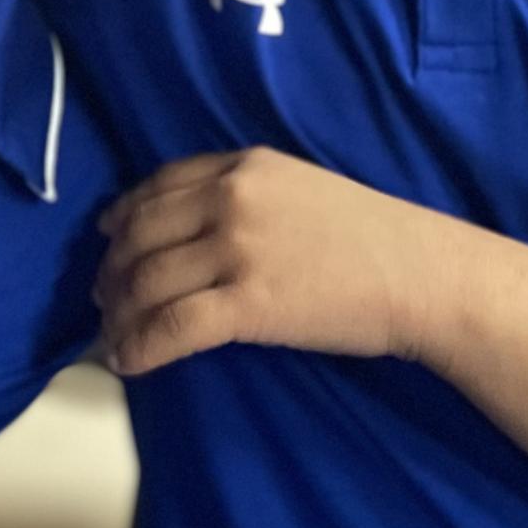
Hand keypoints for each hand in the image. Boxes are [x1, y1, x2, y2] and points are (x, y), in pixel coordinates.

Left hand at [93, 148, 465, 376]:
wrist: (422, 274)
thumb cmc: (375, 237)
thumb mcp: (302, 188)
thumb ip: (246, 194)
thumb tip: (193, 227)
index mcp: (244, 165)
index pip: (159, 186)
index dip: (124, 215)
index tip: (108, 237)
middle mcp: (231, 198)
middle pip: (141, 233)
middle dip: (113, 269)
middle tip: (105, 297)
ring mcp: (238, 250)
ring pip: (147, 281)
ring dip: (120, 313)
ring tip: (113, 334)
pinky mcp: (248, 304)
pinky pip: (171, 327)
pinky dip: (139, 347)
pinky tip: (128, 362)